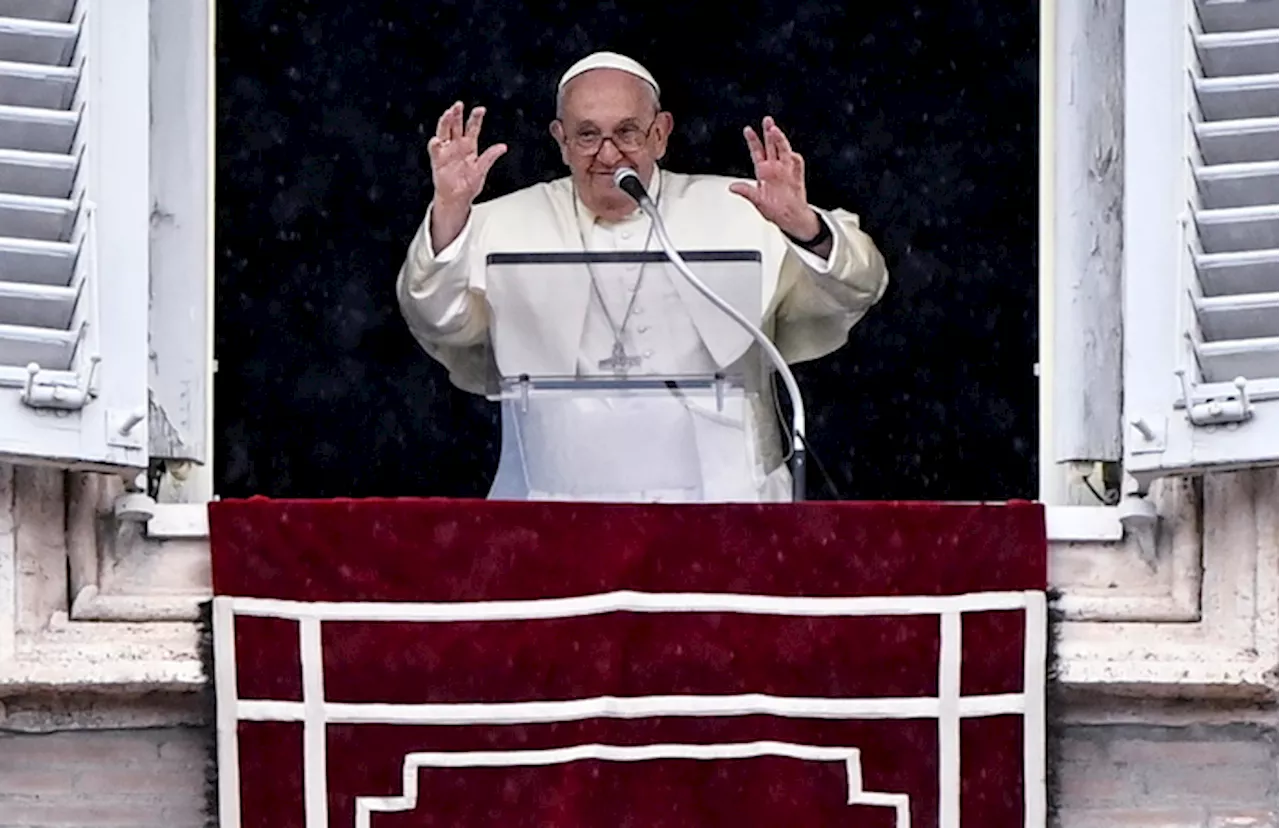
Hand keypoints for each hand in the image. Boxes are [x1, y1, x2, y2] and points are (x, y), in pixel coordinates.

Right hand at [428, 102, 507, 210]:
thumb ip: (490, 157)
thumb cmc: (469, 184)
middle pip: (456, 125)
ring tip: (448, 114)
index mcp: (469, 145)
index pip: (472, 127)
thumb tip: (503, 147)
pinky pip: (435, 149)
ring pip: (444, 131)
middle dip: (457, 114)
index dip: (476, 118)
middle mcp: (457, 145)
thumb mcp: (482, 170)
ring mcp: (446, 150)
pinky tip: (437, 140)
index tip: (480, 109)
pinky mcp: (437, 159)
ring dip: (445, 122)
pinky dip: (435, 144)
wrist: (457, 198)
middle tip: (459, 105)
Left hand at [728, 116, 820, 240]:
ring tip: (775, 131)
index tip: (748, 130)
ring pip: (784, 150)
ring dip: (780, 140)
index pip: (757, 152)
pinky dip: (794, 157)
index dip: (753, 141)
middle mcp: (775, 168)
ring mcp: (787, 170)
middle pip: (772, 146)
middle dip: (769, 133)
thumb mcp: (757, 201)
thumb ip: (746, 192)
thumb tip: (732, 187)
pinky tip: (791, 153)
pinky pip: (797, 162)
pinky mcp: (797, 175)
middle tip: (767, 121)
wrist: (791, 217)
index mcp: (764, 171)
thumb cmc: (774, 209)